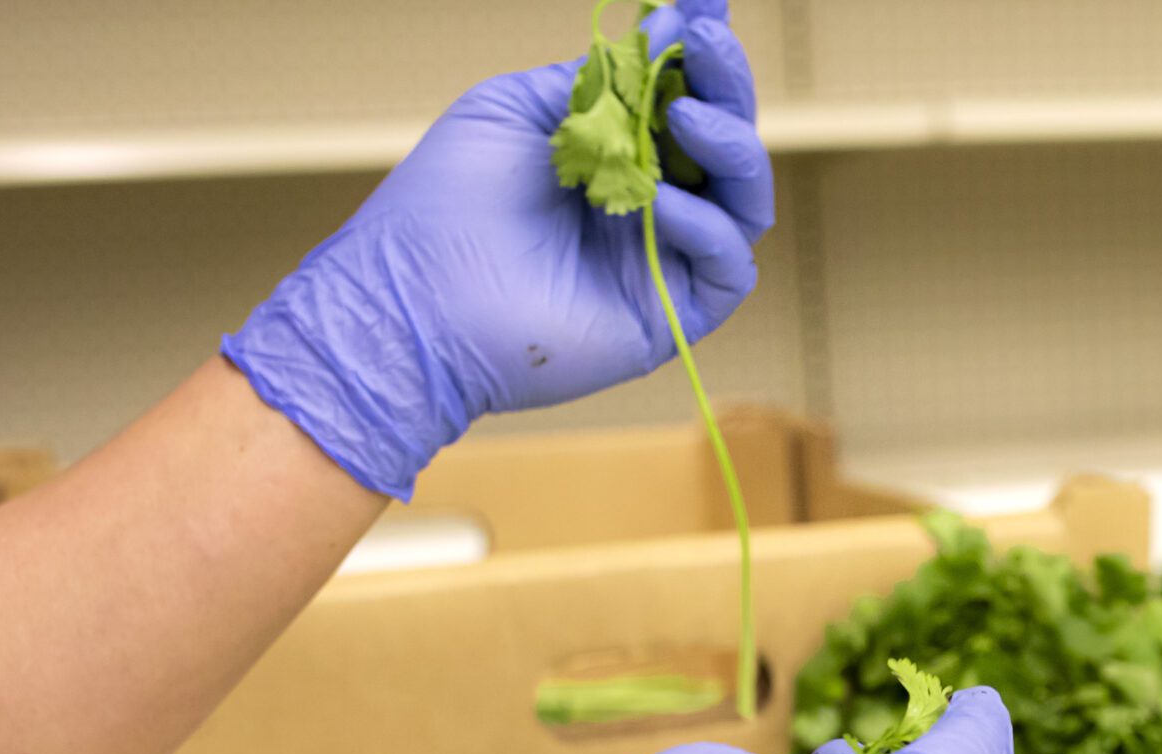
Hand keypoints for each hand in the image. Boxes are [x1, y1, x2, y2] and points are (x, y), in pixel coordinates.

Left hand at [223, 0, 773, 498]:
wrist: (417, 298)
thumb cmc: (448, 205)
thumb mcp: (519, 107)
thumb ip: (596, 78)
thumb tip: (665, 28)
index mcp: (613, 155)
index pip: (682, 99)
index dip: (700, 54)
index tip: (706, 7)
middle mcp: (648, 205)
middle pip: (725, 147)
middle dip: (727, 88)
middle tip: (709, 43)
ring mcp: (662, 259)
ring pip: (744, 204)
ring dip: (731, 149)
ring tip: (689, 117)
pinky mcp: (670, 315)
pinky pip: (726, 267)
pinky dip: (705, 226)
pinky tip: (657, 201)